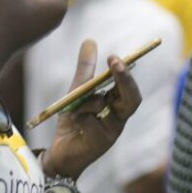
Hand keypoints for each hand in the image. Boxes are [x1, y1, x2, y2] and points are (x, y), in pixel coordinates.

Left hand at [42, 40, 141, 180]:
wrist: (59, 152)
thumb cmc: (73, 122)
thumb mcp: (76, 92)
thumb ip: (85, 70)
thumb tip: (90, 40)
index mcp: (116, 105)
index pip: (128, 88)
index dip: (125, 72)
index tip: (115, 56)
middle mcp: (118, 118)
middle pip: (132, 99)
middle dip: (125, 79)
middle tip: (115, 62)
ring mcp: (111, 132)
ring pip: (104, 106)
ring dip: (87, 101)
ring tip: (73, 106)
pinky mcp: (100, 144)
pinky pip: (89, 122)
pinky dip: (78, 116)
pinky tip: (72, 121)